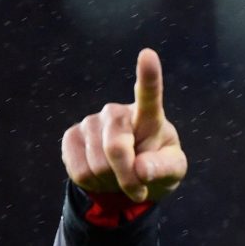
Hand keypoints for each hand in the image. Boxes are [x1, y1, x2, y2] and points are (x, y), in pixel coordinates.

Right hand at [61, 49, 186, 202]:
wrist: (130, 177)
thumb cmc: (158, 167)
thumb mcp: (173, 171)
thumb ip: (163, 168)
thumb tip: (141, 169)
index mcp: (149, 116)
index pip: (148, 95)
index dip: (148, 76)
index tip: (148, 55)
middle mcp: (117, 113)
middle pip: (116, 148)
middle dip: (128, 177)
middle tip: (138, 189)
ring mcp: (91, 122)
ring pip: (96, 165)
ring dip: (111, 182)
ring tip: (119, 176)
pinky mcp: (71, 136)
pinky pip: (78, 170)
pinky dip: (93, 183)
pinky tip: (102, 175)